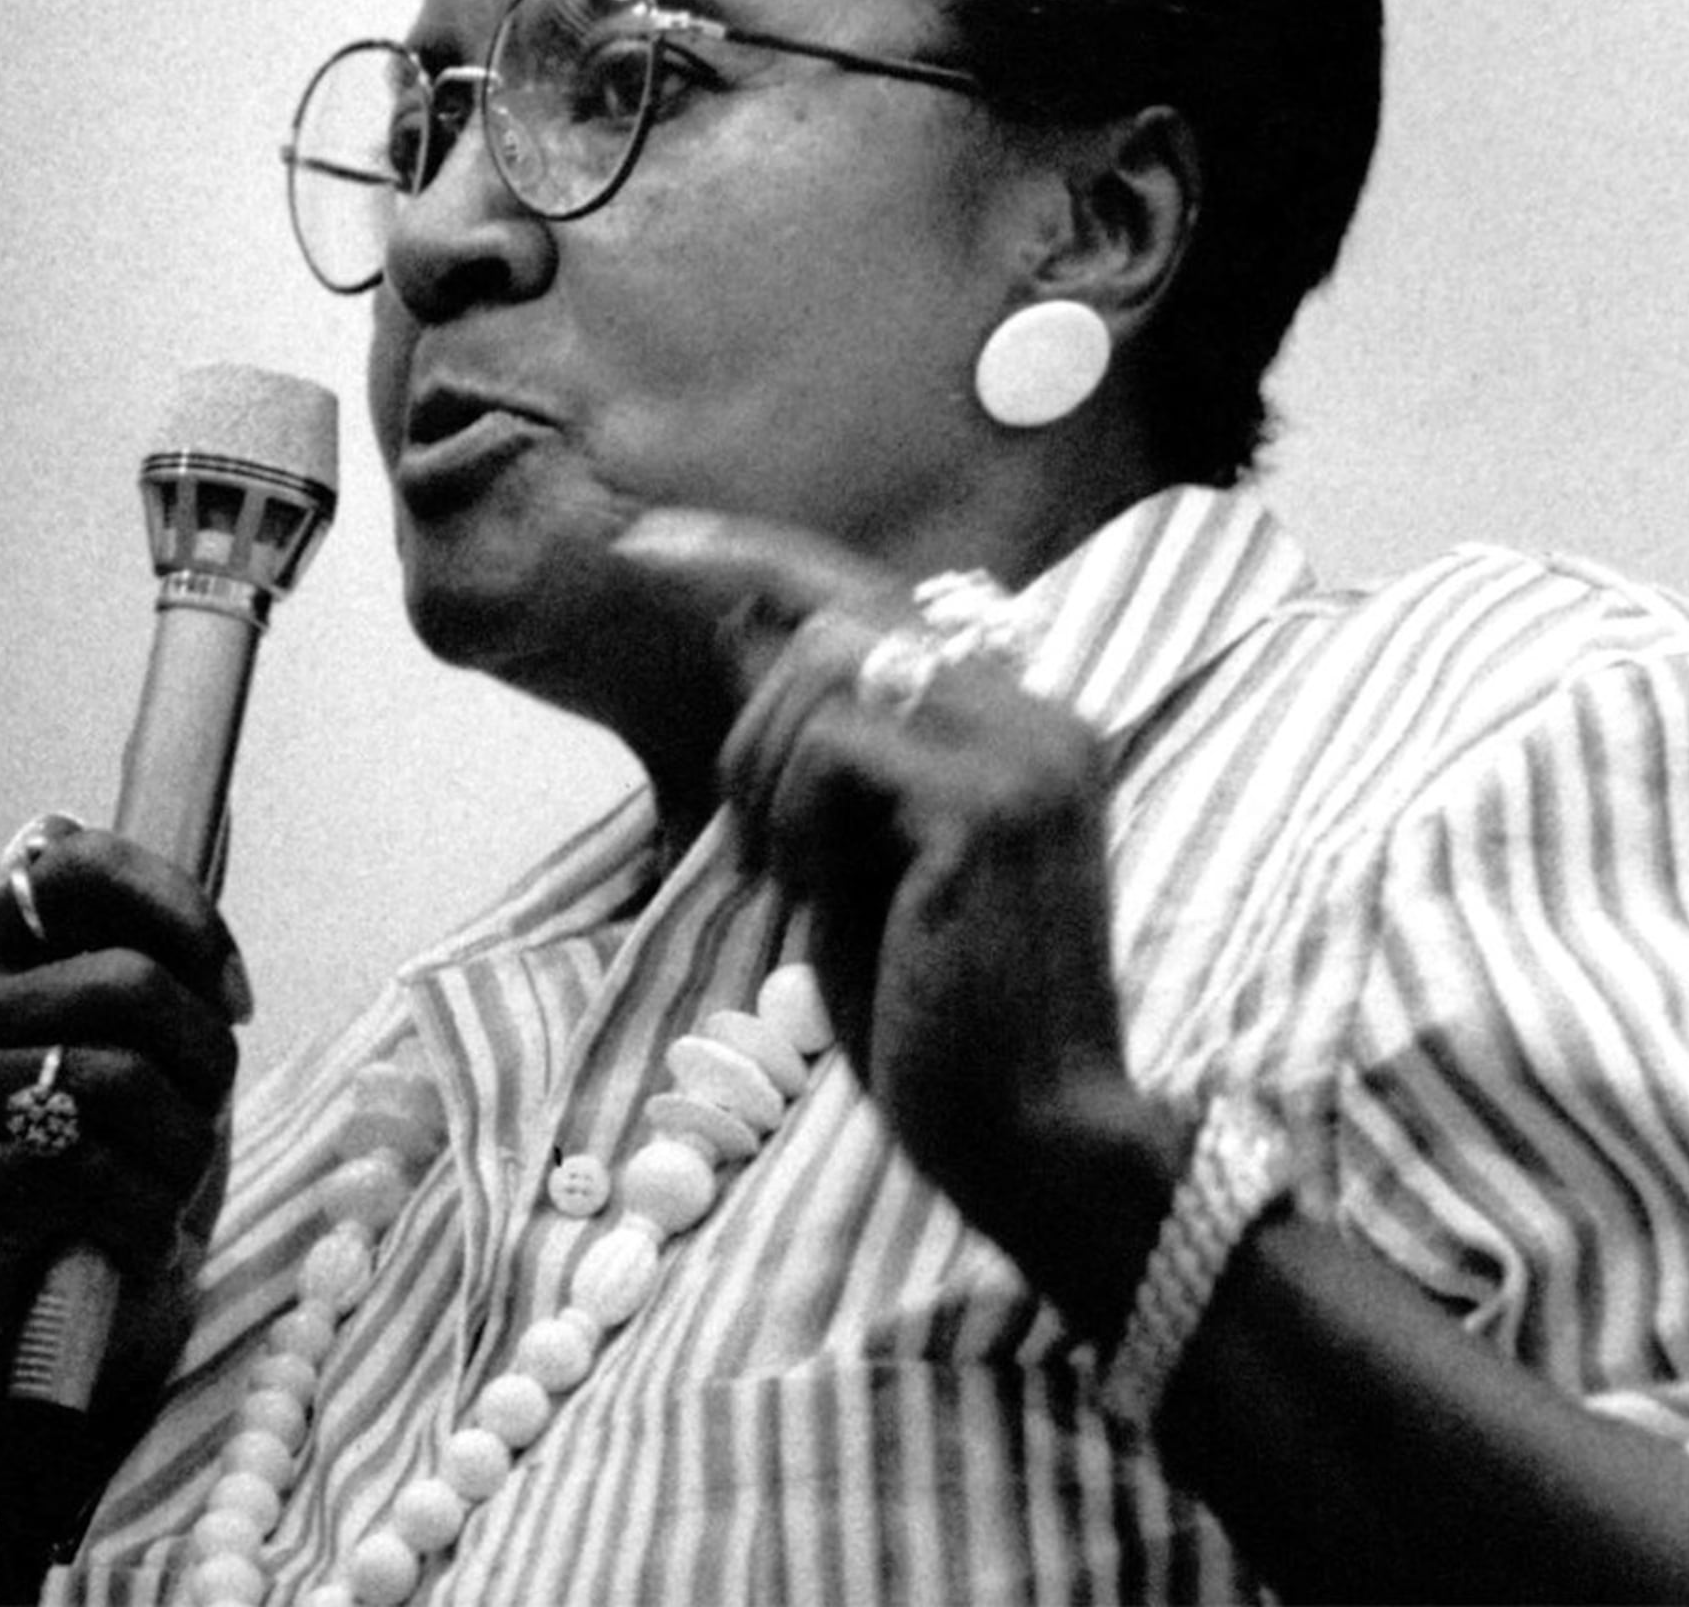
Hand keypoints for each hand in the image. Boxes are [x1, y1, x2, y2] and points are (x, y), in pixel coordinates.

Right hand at [0, 816, 250, 1333]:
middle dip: (205, 1057)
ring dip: (183, 1145)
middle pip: (126, 984)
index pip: (78, 866)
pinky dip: (148, 1211)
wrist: (81, 1297)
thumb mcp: (148, 1032)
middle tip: (207, 1111)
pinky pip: (87, 1172)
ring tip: (174, 1179)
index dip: (184, 919)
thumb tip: (212, 901)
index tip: (234, 995)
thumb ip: (157, 951)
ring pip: (116, 1080)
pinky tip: (142, 1232)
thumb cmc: (127, 1145)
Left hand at [610, 508, 1180, 1331]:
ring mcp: (1027, 755)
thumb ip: (822, 746)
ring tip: (789, 878)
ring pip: (830, 668)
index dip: (752, 557)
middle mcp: (1043, 717)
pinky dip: (793, 812)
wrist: (1029, 1143)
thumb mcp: (856, 858)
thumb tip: (741, 625)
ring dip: (767, 773)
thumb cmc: (938, 1022)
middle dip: (752, 715)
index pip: (879, 596)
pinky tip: (815, 893)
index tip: (644, 545)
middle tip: (752, 846)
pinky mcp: (990, 809)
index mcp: (1024, 724)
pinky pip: (836, 743)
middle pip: (843, 615)